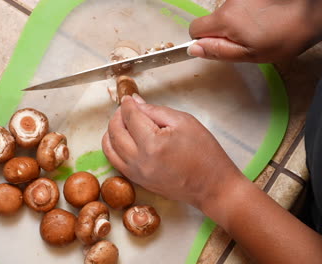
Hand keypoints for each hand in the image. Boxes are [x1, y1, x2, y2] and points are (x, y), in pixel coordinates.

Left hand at [101, 94, 243, 210]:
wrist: (212, 186)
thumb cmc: (204, 153)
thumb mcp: (184, 122)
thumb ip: (155, 111)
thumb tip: (135, 102)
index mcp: (152, 144)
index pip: (130, 117)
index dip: (128, 104)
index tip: (129, 98)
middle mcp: (139, 161)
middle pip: (115, 131)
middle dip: (117, 116)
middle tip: (126, 108)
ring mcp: (136, 173)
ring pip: (109, 147)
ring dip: (112, 131)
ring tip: (123, 122)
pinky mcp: (137, 181)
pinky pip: (115, 161)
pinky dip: (114, 147)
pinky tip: (123, 138)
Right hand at [188, 0, 321, 61]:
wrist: (315, 11)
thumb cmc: (284, 37)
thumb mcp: (250, 54)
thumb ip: (219, 51)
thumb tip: (194, 49)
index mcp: (225, 20)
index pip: (195, 28)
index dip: (203, 41)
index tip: (219, 47)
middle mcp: (229, 2)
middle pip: (213, 20)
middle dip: (224, 32)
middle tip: (247, 42)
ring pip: (229, 12)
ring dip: (240, 22)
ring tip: (262, 29)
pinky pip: (242, 5)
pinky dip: (251, 13)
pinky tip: (267, 19)